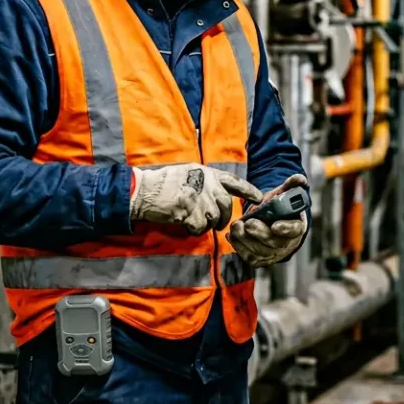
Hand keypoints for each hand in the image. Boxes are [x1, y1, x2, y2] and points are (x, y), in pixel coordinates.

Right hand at [130, 164, 263, 234]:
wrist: (144, 190)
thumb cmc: (162, 183)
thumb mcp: (187, 173)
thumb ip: (204, 182)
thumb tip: (218, 196)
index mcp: (207, 173)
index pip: (234, 182)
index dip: (248, 190)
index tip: (259, 198)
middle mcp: (207, 185)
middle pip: (227, 205)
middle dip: (224, 218)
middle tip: (218, 225)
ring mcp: (201, 199)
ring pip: (214, 219)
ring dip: (205, 224)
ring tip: (191, 220)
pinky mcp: (192, 213)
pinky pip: (200, 228)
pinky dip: (193, 229)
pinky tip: (183, 222)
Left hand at [229, 174, 309, 267]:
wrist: (270, 220)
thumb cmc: (278, 207)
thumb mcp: (285, 194)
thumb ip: (292, 185)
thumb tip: (300, 178)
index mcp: (297, 226)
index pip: (295, 230)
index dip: (286, 228)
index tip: (274, 225)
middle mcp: (288, 243)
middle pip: (276, 243)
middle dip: (260, 234)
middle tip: (247, 223)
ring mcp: (274, 254)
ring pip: (261, 252)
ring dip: (246, 240)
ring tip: (235, 227)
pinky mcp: (261, 259)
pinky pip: (250, 257)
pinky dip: (239, 247)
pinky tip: (233, 235)